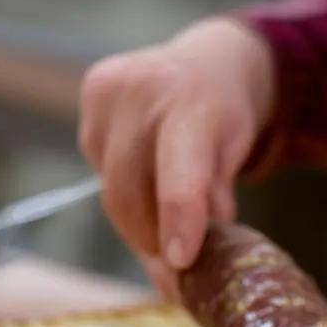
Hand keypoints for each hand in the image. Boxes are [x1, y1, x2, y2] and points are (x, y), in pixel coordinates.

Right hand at [78, 19, 274, 297]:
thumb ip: (211, 205)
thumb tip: (181, 266)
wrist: (208, 61)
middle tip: (172, 263)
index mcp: (196, 105)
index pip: (181, 173)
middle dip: (149, 236)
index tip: (179, 263)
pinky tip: (143, 172)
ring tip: (163, 213)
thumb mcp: (235, 158)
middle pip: (130, 192)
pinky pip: (98, 165)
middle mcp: (147, 89)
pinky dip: (122, 186)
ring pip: (110, 186)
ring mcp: (112, 89)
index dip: (177, 220)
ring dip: (136, 217)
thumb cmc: (224, 120)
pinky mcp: (91, 92)